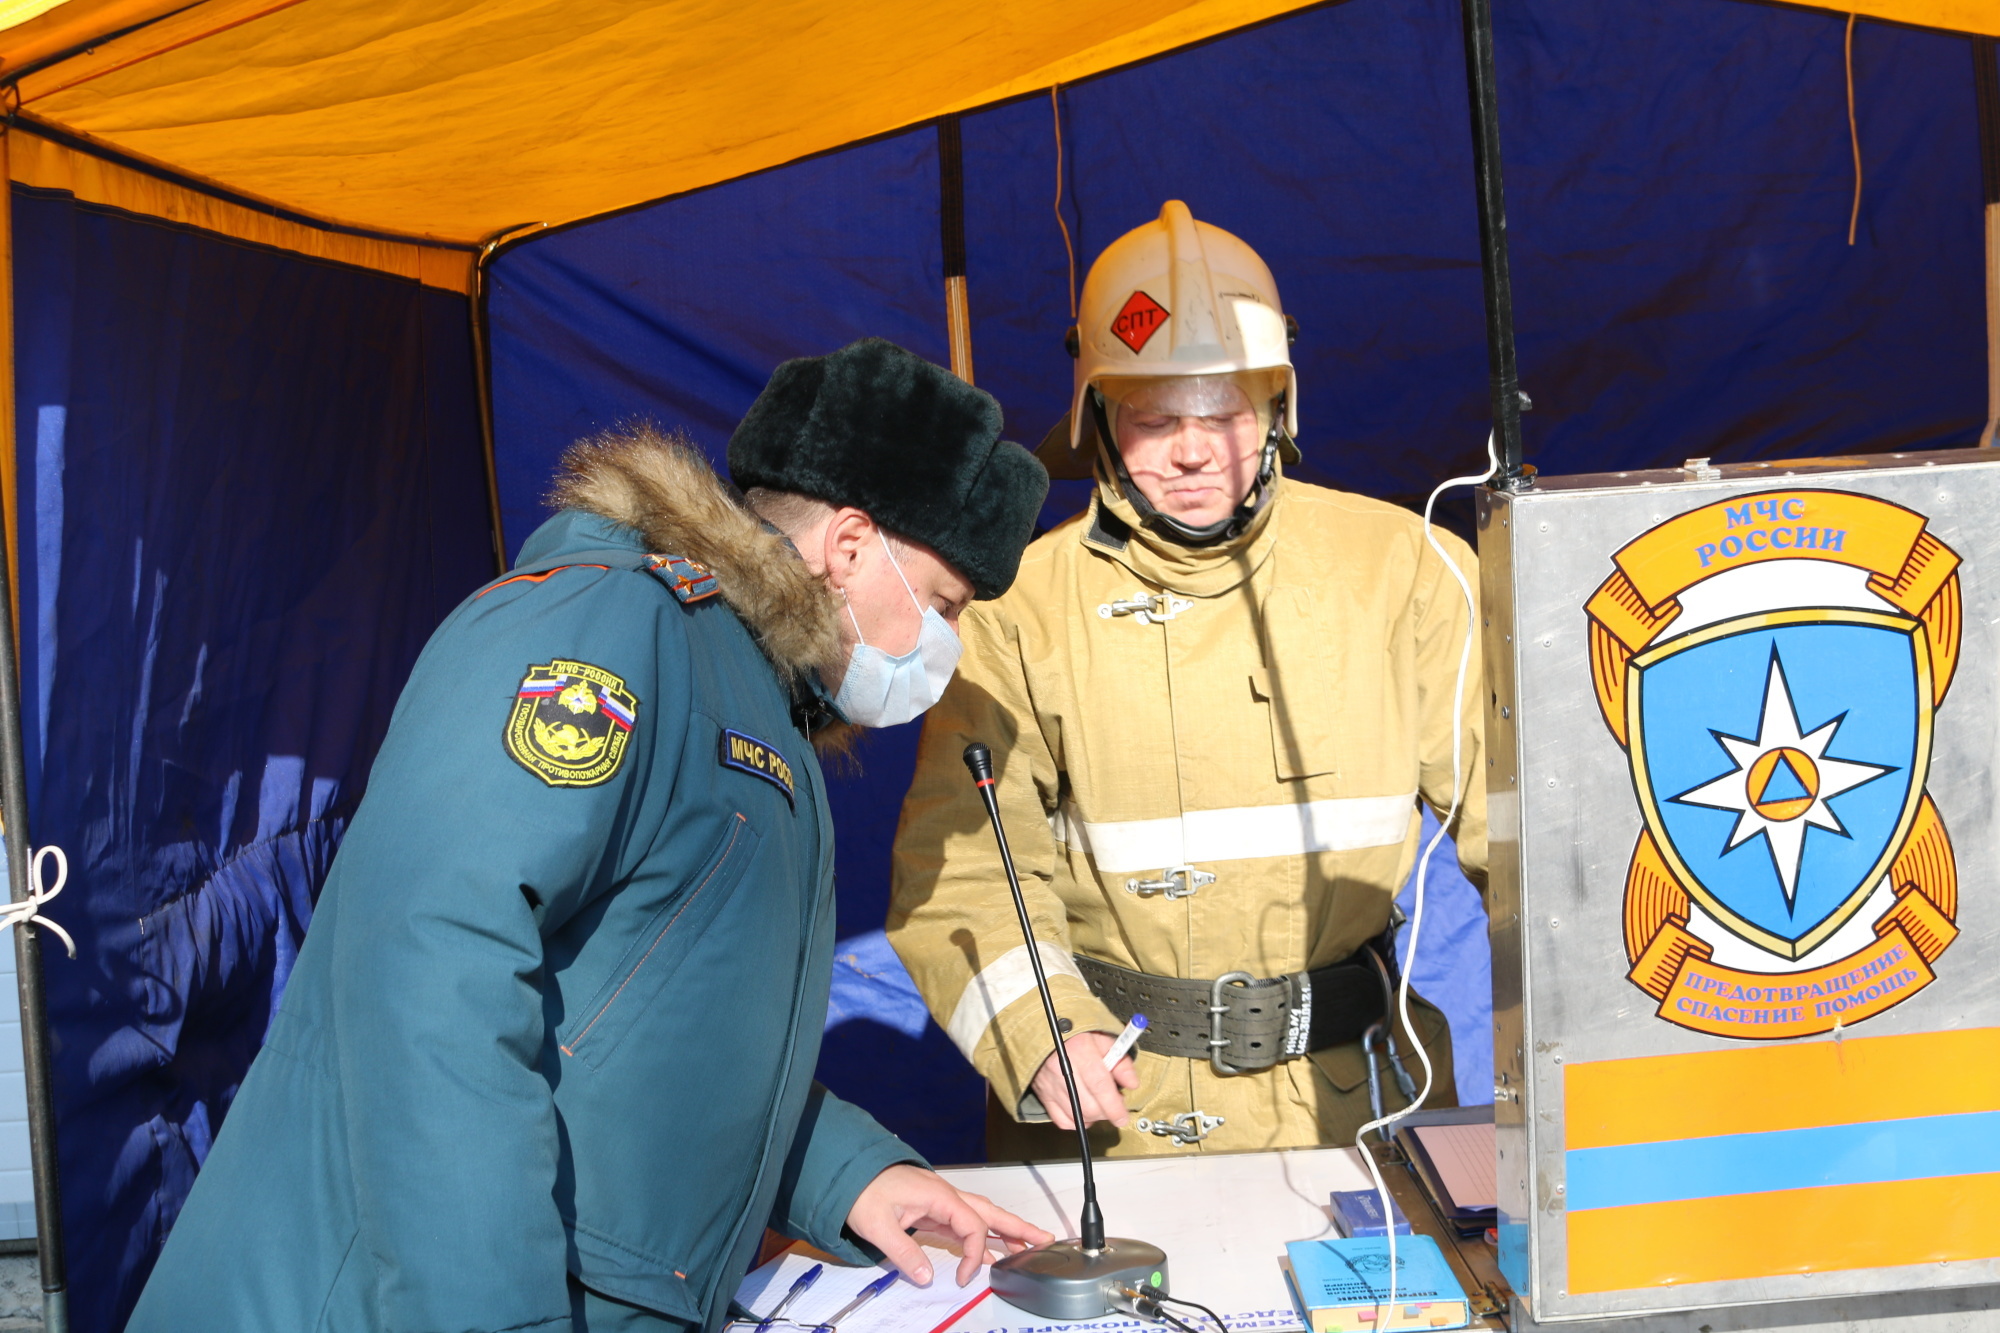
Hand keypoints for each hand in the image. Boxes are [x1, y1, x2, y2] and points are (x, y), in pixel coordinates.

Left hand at [845, 1164, 1053, 1286]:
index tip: (964, 1278)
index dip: (974, 1254)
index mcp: (938, 1195)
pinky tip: (989, 1250)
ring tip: (1027, 1246)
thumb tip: (924, 1277)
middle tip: (1045, 1240)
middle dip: (1018, 1226)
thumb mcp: (877, 1225)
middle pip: (989, 1211)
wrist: (848, 1173)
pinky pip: (963, 1223)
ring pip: (980, 1216)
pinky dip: (980, 1236)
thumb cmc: (862, 1192)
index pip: (972, 1225)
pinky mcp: (932, 1210)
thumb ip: (902, 1251)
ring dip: (1004, 1230)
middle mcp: (945, 1195)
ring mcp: (940, 1202)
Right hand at [1031, 1031, 1137, 1130]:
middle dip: (1106, 1112)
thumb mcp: (1103, 1040)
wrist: (1047, 1034)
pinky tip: (1084, 1112)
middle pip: (1088, 1105)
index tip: (1122, 1117)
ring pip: (1077, 1114)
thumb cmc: (1078, 1037)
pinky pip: (1061, 1120)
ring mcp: (1050, 1084)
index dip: (1113, 1106)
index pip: (1099, 1085)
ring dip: (1093, 1117)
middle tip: (1114, 1106)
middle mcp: (1062, 1068)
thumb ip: (1120, 1061)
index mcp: (1080, 1050)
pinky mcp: (1043, 1094)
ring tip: (1100, 1105)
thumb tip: (1132, 1084)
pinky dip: (1076, 1122)